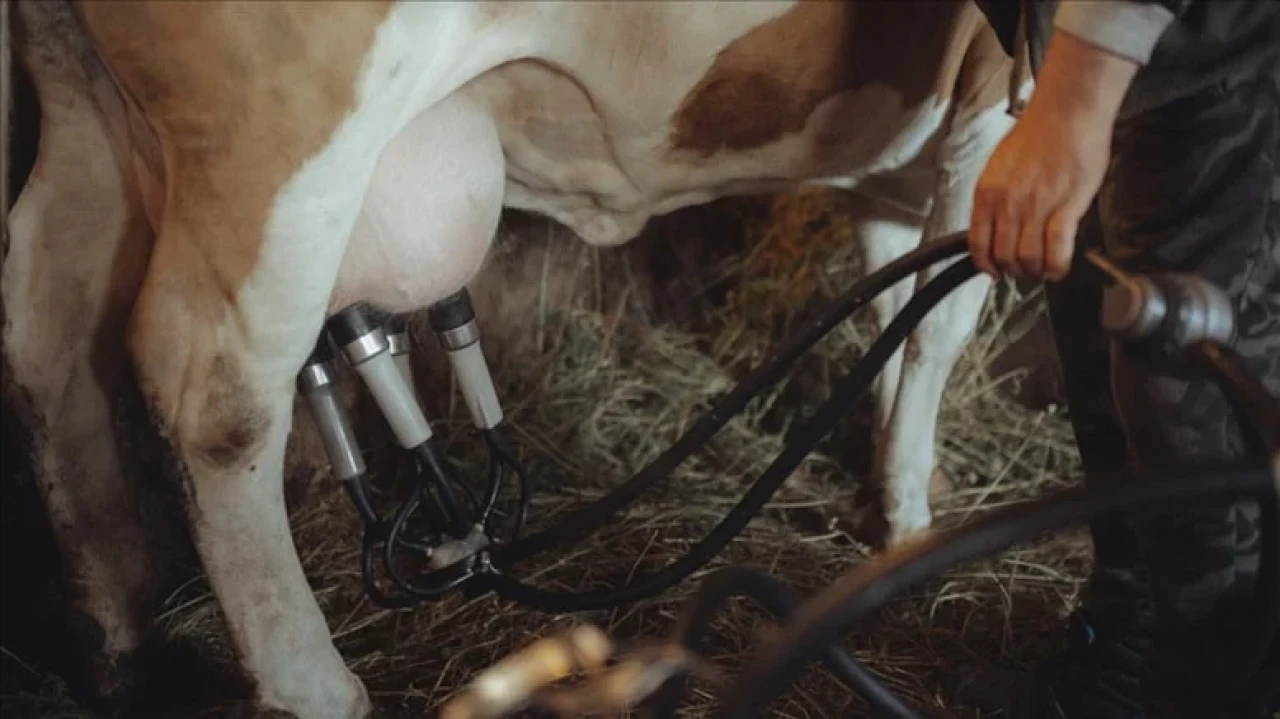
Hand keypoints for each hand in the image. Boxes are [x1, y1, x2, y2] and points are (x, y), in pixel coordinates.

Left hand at [968, 31, 1139, 280]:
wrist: (1067, 110)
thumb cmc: (1038, 133)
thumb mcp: (1000, 166)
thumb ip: (997, 197)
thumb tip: (997, 225)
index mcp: (987, 193)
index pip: (977, 244)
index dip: (986, 265)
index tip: (994, 272)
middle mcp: (1007, 203)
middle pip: (1004, 256)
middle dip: (1014, 271)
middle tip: (1024, 270)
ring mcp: (1036, 206)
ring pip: (1028, 258)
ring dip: (1036, 271)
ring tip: (1043, 269)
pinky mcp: (1067, 206)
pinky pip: (1057, 250)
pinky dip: (1057, 265)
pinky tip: (1059, 266)